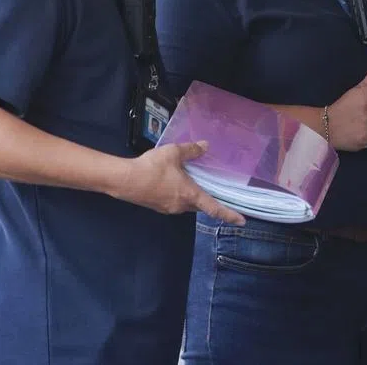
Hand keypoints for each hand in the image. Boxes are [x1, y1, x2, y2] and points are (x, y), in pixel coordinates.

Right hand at [110, 141, 244, 225]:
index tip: (242, 221)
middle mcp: (181, 205)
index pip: (214, 208)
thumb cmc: (152, 167)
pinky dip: (179, 195)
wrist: (125, 180)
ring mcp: (168, 208)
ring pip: (187, 204)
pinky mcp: (158, 207)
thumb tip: (206, 146)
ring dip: (191, 196)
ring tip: (191, 181)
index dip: (229, 215)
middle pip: (200, 206)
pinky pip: (175, 202)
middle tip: (215, 192)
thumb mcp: (173, 153)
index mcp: (190, 194)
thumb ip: (191, 150)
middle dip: (208, 201)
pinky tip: (173, 183)